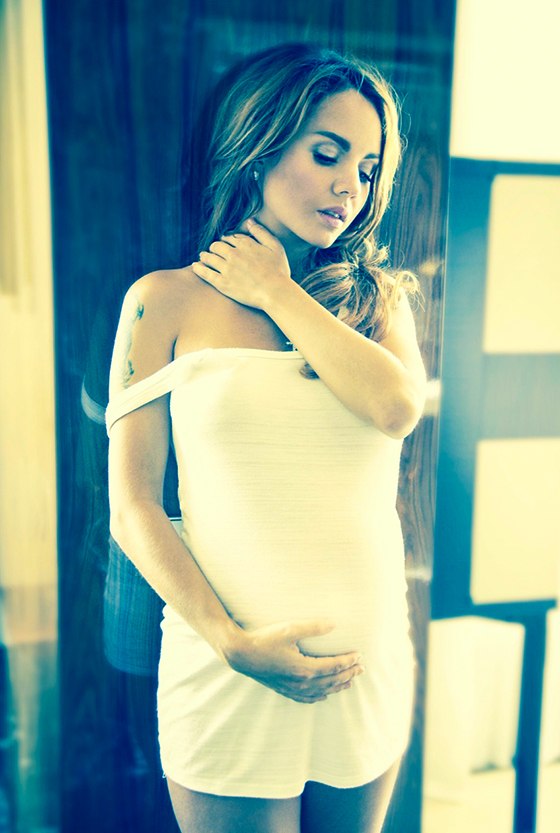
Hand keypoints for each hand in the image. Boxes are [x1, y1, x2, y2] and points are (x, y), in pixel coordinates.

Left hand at [192, 218, 291, 309]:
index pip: (229, 237)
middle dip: (215, 247)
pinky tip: (195, 266)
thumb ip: (261, 232)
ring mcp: (227, 269)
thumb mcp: (275, 247)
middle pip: (216, 245)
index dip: (226, 240)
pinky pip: (205, 273)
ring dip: (205, 255)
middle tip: (213, 251)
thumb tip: (249, 222)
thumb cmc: (279, 271)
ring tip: (203, 257)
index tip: (226, 244)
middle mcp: (234, 254)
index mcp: (246, 244)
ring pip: (209, 257)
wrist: (275, 293)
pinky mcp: (222, 283)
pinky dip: (198, 268)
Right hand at [224, 619, 363, 703]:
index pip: (334, 667)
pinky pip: (306, 698)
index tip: (360, 656)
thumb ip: (313, 627)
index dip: (348, 662)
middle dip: (348, 674)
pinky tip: (323, 695)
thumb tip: (334, 624)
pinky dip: (319, 697)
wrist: (241, 654)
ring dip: (337, 686)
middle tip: (361, 668)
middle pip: (331, 681)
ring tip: (349, 682)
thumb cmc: (264, 639)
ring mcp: (292, 688)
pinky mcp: (284, 689)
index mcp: (304, 668)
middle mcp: (301, 682)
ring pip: (321, 691)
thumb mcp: (289, 629)